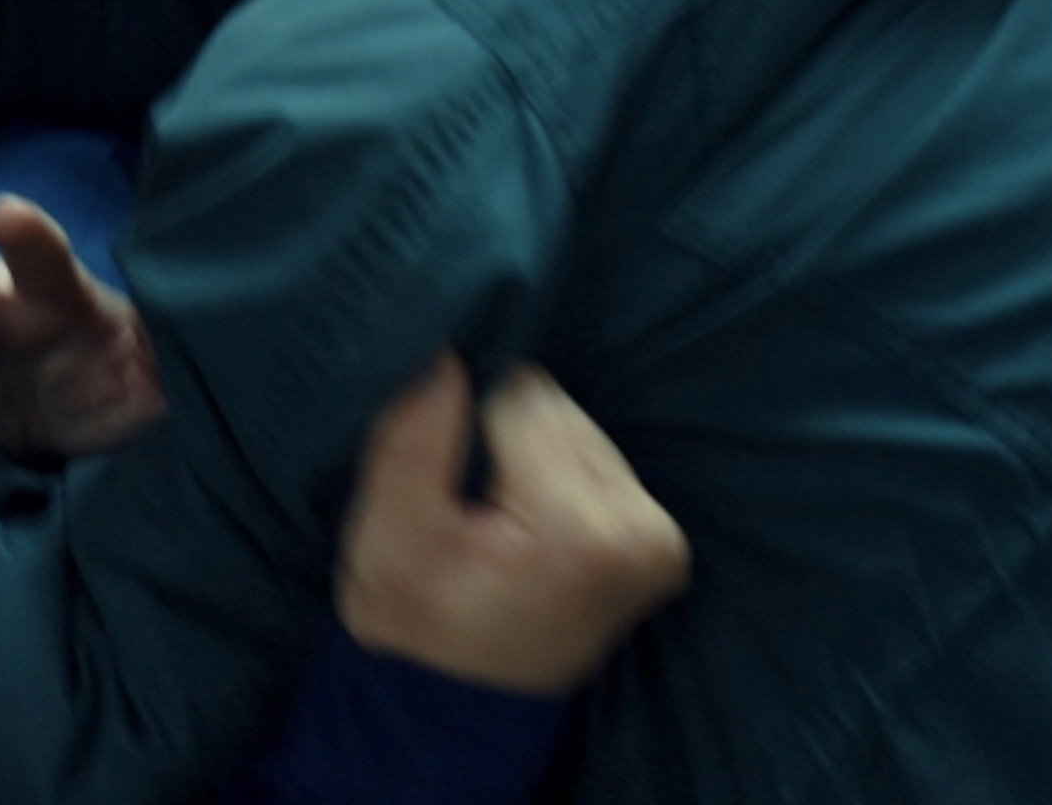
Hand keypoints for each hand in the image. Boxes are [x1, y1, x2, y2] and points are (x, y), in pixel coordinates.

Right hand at [334, 354, 690, 695]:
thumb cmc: (417, 622)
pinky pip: (594, 457)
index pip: (516, 396)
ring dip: (526, 452)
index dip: (462, 419)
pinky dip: (552, 473)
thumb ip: (413, 438)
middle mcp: (642, 531)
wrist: (461, 701)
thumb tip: (446, 351)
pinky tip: (525, 519)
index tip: (443, 481)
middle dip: (499, 436)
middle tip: (466, 503)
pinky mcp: (663, 543)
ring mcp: (660, 541)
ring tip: (493, 515)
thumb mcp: (389, 537)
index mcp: (578, 530)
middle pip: (553, 407)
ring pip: (574, 424)